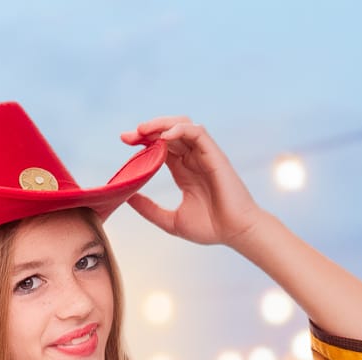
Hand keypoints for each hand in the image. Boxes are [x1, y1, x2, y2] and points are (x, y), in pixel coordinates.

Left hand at [120, 117, 261, 248]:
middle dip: (146, 130)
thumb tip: (126, 197)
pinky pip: (197, 132)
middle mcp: (193, 158)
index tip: (126, 142)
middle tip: (127, 137)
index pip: (160, 146)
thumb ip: (149, 209)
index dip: (143, 141)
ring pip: (181, 125)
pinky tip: (164, 138)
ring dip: (161, 124)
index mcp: (183, 170)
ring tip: (142, 130)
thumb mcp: (171, 221)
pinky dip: (180, 130)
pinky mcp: (214, 154)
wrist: (235, 232)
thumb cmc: (210, 228)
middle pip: (167, 132)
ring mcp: (204, 154)